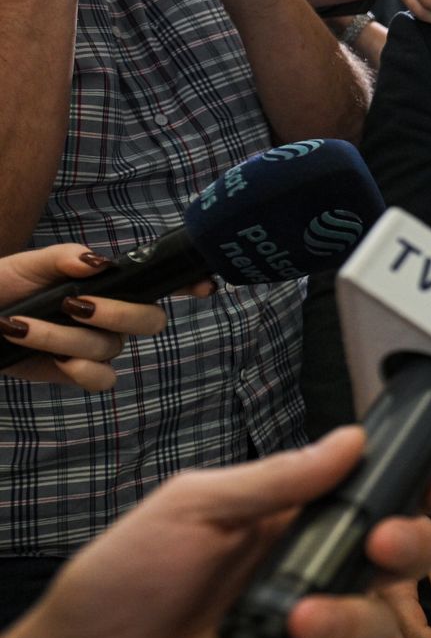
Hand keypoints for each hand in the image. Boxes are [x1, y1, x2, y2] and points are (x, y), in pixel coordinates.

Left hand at [0, 245, 211, 391]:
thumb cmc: (3, 284)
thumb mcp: (29, 264)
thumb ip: (65, 258)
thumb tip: (99, 263)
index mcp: (109, 285)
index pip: (158, 282)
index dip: (189, 283)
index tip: (204, 286)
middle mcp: (114, 316)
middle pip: (150, 321)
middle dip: (117, 314)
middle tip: (74, 304)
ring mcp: (98, 345)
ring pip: (109, 348)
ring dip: (62, 337)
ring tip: (20, 326)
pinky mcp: (77, 372)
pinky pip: (101, 379)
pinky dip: (78, 370)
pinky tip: (51, 357)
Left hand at [0, 427, 430, 637]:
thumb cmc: (115, 586)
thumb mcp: (188, 509)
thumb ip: (272, 480)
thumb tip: (347, 441)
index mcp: (287, 524)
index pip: (369, 501)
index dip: (415, 493)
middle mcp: (304, 577)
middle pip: (393, 564)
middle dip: (409, 551)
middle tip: (384, 547)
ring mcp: (295, 637)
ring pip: (369, 630)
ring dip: (345, 624)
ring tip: (297, 625)